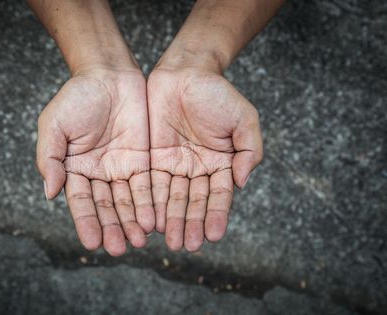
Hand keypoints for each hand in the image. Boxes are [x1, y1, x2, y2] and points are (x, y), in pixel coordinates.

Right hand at [37, 68, 154, 255]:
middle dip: (112, 228)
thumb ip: (50, 158)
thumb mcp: (54, 124)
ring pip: (128, 201)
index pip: (80, 202)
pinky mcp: (143, 160)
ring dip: (132, 222)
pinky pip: (147, 185)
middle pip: (106, 207)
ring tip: (138, 241)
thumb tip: (49, 192)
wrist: (109, 74)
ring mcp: (121, 168)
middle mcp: (98, 174)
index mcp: (74, 169)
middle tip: (118, 249)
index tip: (92, 243)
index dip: (86, 222)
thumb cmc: (77, 97)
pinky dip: (149, 203)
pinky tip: (153, 220)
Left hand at [148, 67, 262, 250]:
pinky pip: (152, 183)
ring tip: (171, 241)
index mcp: (221, 163)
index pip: (219, 195)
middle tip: (187, 246)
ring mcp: (175, 164)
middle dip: (191, 224)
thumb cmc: (217, 93)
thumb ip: (249, 151)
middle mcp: (197, 168)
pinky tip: (151, 220)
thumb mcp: (244, 118)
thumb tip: (241, 183)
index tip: (214, 236)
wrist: (185, 71)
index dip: (216, 215)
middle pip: (194, 201)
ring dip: (171, 220)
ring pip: (172, 197)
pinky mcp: (153, 157)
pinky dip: (152, 202)